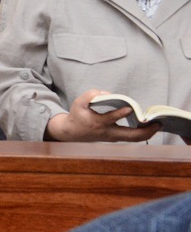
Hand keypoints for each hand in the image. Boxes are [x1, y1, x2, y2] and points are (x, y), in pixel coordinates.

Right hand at [47, 90, 161, 142]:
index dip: (120, 113)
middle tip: (157, 123)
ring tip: (158, 125)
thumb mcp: (78, 103)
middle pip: (130, 136)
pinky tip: (150, 127)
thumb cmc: (78, 116)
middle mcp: (108, 132)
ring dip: (147, 133)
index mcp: (98, 122)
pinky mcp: (117, 137)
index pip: (110, 118)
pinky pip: (133, 137)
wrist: (73, 133)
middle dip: (145, 131)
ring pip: (134, 138)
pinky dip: (143, 133)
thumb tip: (106, 93)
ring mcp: (114, 137)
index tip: (130, 108)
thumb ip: (90, 95)